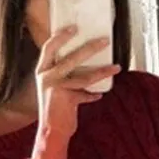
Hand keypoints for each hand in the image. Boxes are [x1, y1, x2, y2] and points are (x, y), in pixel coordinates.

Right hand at [31, 27, 120, 158]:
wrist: (50, 132)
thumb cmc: (54, 109)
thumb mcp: (54, 88)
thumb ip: (65, 76)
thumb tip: (86, 65)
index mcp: (42, 71)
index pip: (49, 47)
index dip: (60, 36)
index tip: (73, 27)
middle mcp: (47, 77)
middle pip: (71, 57)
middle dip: (90, 48)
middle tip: (104, 41)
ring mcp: (56, 88)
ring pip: (85, 76)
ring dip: (103, 71)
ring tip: (116, 67)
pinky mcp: (67, 99)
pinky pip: (86, 93)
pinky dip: (93, 94)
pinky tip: (100, 94)